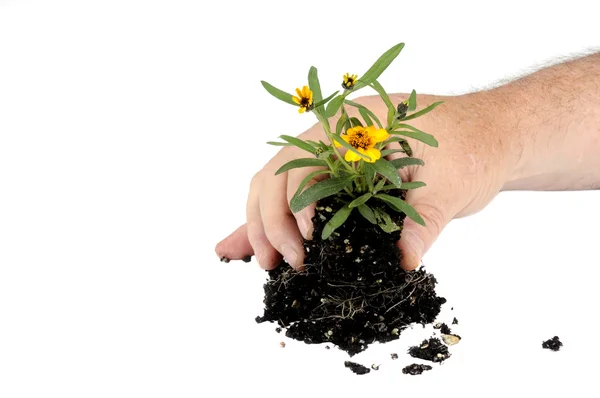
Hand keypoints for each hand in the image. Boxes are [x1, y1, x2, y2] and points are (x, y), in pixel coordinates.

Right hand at [215, 91, 516, 269]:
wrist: (490, 136)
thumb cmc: (472, 146)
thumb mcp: (452, 182)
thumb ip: (424, 221)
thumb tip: (401, 261)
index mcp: (353, 126)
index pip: (304, 163)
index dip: (297, 205)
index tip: (310, 244)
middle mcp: (332, 137)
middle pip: (276, 176)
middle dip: (269, 222)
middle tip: (278, 265)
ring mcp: (331, 157)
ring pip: (274, 186)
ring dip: (261, 224)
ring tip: (264, 263)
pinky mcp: (338, 179)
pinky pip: (294, 197)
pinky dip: (271, 221)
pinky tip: (246, 245)